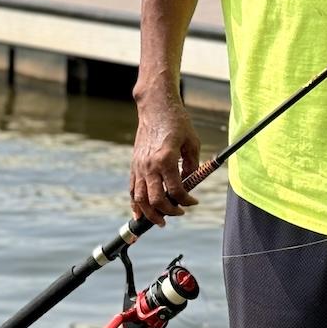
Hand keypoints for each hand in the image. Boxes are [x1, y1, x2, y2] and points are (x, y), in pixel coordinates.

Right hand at [129, 85, 199, 226]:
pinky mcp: (134, 165)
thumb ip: (192, 165)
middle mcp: (150, 165)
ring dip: (149, 214)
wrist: (155, 106)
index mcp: (166, 159)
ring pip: (140, 199)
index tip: (194, 201)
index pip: (176, 191)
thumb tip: (189, 183)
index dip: (187, 200)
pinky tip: (140, 213)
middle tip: (179, 212)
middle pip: (156, 200)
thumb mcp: (192, 142)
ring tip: (160, 221)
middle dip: (169, 212)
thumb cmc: (177, 121)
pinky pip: (132, 190)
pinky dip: (135, 204)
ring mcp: (139, 166)